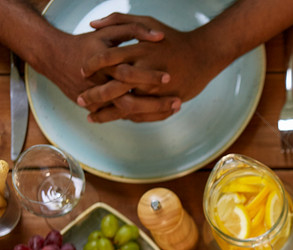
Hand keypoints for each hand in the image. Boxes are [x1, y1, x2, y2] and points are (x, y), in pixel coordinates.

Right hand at [27, 22, 164, 108]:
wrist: (55, 57)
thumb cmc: (88, 43)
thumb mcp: (109, 33)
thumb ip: (134, 30)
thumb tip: (159, 36)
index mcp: (104, 65)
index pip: (128, 74)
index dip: (150, 77)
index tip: (170, 78)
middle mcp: (100, 85)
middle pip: (129, 102)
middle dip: (156, 104)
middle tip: (178, 102)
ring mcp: (98, 100)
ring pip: (128, 114)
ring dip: (153, 114)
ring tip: (176, 109)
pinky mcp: (98, 109)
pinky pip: (124, 118)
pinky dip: (143, 117)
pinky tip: (163, 113)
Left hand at [77, 13, 224, 121]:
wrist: (204, 54)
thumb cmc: (173, 37)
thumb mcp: (146, 23)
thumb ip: (118, 20)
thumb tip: (92, 25)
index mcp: (141, 51)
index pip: (108, 59)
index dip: (92, 67)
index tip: (82, 72)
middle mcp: (148, 71)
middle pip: (114, 88)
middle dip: (95, 96)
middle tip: (81, 99)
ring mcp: (158, 89)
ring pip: (127, 106)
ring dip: (107, 113)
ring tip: (92, 116)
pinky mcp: (167, 101)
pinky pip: (143, 114)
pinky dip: (127, 117)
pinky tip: (115, 118)